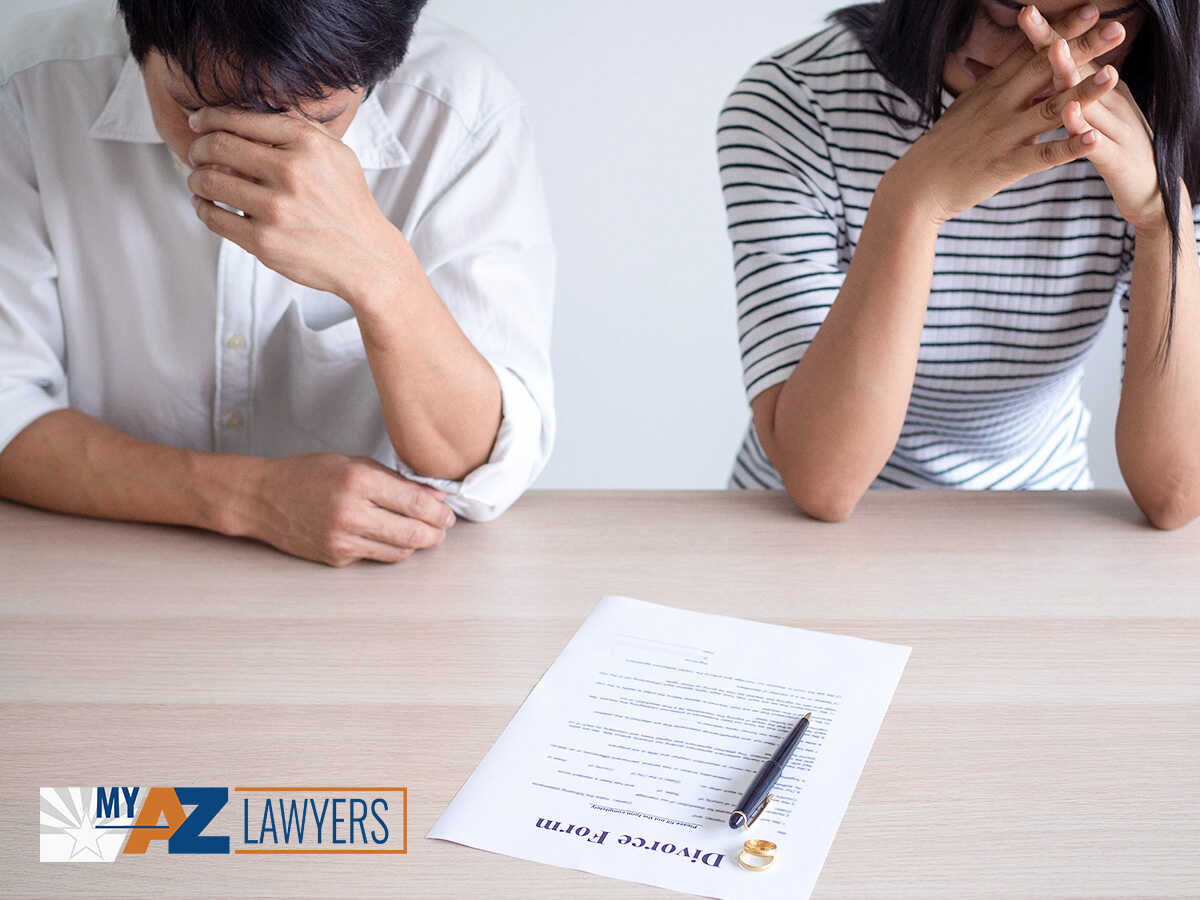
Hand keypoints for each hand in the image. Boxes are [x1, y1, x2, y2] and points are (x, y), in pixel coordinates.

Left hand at [185, 107, 407, 303]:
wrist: (367, 257)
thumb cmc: (349, 204)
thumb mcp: (338, 154)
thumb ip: (302, 128)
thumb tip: (257, 109)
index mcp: (308, 144)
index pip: (241, 119)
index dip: (209, 118)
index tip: (198, 122)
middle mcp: (291, 172)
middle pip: (217, 147)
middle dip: (198, 148)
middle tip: (196, 154)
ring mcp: (276, 208)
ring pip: (208, 181)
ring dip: (196, 179)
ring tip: (199, 181)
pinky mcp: (264, 241)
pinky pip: (214, 217)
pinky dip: (202, 208)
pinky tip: (206, 205)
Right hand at [242, 453, 455, 566]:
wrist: (262, 498)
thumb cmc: (308, 474)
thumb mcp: (354, 463)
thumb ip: (397, 480)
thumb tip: (435, 496)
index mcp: (359, 481)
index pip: (417, 504)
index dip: (440, 512)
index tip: (448, 512)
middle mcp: (352, 512)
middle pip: (414, 534)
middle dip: (436, 532)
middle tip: (442, 527)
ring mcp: (343, 539)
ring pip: (399, 551)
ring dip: (416, 543)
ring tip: (419, 531)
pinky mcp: (336, 557)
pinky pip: (376, 556)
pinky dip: (387, 547)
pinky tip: (384, 534)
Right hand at [895, 12, 1125, 224]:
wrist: (914, 188)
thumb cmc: (942, 149)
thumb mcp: (966, 109)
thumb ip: (994, 89)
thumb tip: (1016, 72)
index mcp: (990, 91)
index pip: (1030, 53)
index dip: (1060, 31)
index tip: (1090, 11)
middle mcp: (998, 107)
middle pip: (1045, 71)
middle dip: (1081, 49)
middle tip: (1117, 29)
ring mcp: (1002, 136)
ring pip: (1050, 109)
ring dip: (1083, 92)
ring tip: (1113, 75)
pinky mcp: (1003, 166)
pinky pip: (1042, 155)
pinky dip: (1069, 148)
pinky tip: (1094, 139)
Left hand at [1018, 5, 1164, 234]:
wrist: (1152, 195)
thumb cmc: (1114, 154)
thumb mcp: (1094, 121)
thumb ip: (1072, 98)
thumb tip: (1046, 78)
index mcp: (1102, 94)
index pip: (1073, 58)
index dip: (1051, 35)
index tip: (1025, 12)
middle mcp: (1111, 102)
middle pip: (1078, 66)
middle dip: (1054, 40)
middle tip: (1029, 16)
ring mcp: (1116, 128)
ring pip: (1090, 97)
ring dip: (1071, 73)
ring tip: (1054, 50)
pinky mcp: (1116, 159)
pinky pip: (1095, 141)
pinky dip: (1081, 127)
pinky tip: (1068, 113)